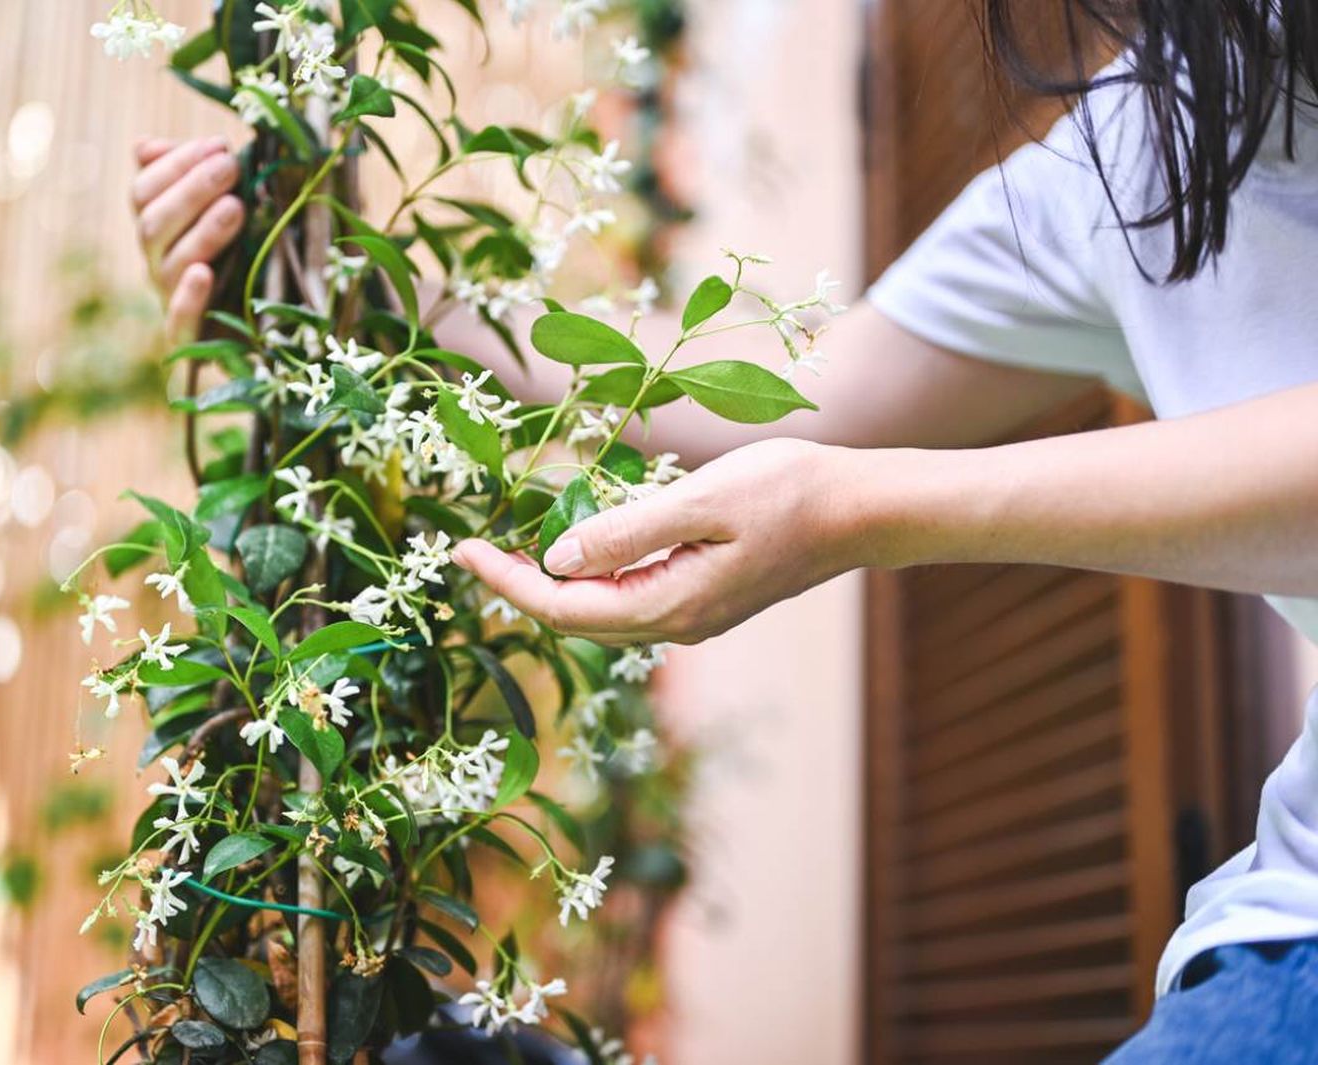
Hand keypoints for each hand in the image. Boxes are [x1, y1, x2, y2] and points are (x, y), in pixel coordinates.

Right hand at [131, 136, 245, 344]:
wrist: (261, 329)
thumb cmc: (242, 253)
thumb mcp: (223, 209)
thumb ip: (191, 176)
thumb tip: (144, 147)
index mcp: (158, 228)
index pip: (144, 192)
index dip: (175, 165)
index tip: (217, 146)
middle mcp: (156, 262)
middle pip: (153, 224)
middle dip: (192, 191)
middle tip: (230, 165)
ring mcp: (170, 300)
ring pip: (169, 264)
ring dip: (202, 233)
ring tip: (236, 207)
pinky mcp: (190, 340)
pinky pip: (178, 323)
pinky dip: (187, 299)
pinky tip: (204, 275)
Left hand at [451, 439, 873, 644]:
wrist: (861, 511)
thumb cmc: (788, 493)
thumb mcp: (701, 501)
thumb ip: (628, 531)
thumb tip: (558, 558)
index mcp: (670, 605)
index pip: (563, 607)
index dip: (507, 581)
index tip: (461, 551)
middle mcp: (676, 624)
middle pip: (576, 619)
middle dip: (520, 588)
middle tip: (473, 551)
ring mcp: (694, 616)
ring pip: (602, 613)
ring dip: (554, 587)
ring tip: (512, 553)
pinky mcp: (707, 599)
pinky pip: (630, 600)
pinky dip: (592, 580)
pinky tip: (579, 552)